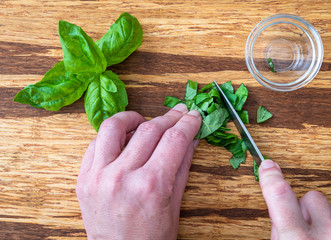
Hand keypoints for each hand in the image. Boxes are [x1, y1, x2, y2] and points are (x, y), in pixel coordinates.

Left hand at [76, 103, 201, 239]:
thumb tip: (192, 139)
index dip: (188, 124)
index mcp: (151, 186)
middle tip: (179, 113)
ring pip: (114, 127)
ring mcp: (99, 176)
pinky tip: (123, 138)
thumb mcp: (174, 204)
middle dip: (169, 117)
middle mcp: (123, 177)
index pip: (174, 140)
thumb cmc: (150, 239)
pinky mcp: (83, 179)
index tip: (194, 115)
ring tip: (144, 120)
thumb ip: (182, 166)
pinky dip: (111, 136)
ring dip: (133, 118)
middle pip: (150, 130)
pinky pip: (95, 144)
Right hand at [259, 160, 330, 239]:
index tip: (268, 167)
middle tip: (296, 225)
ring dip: (320, 225)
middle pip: (313, 198)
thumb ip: (280, 234)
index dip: (271, 177)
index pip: (280, 195)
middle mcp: (326, 236)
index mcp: (297, 239)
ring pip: (330, 217)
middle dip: (302, 206)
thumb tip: (279, 222)